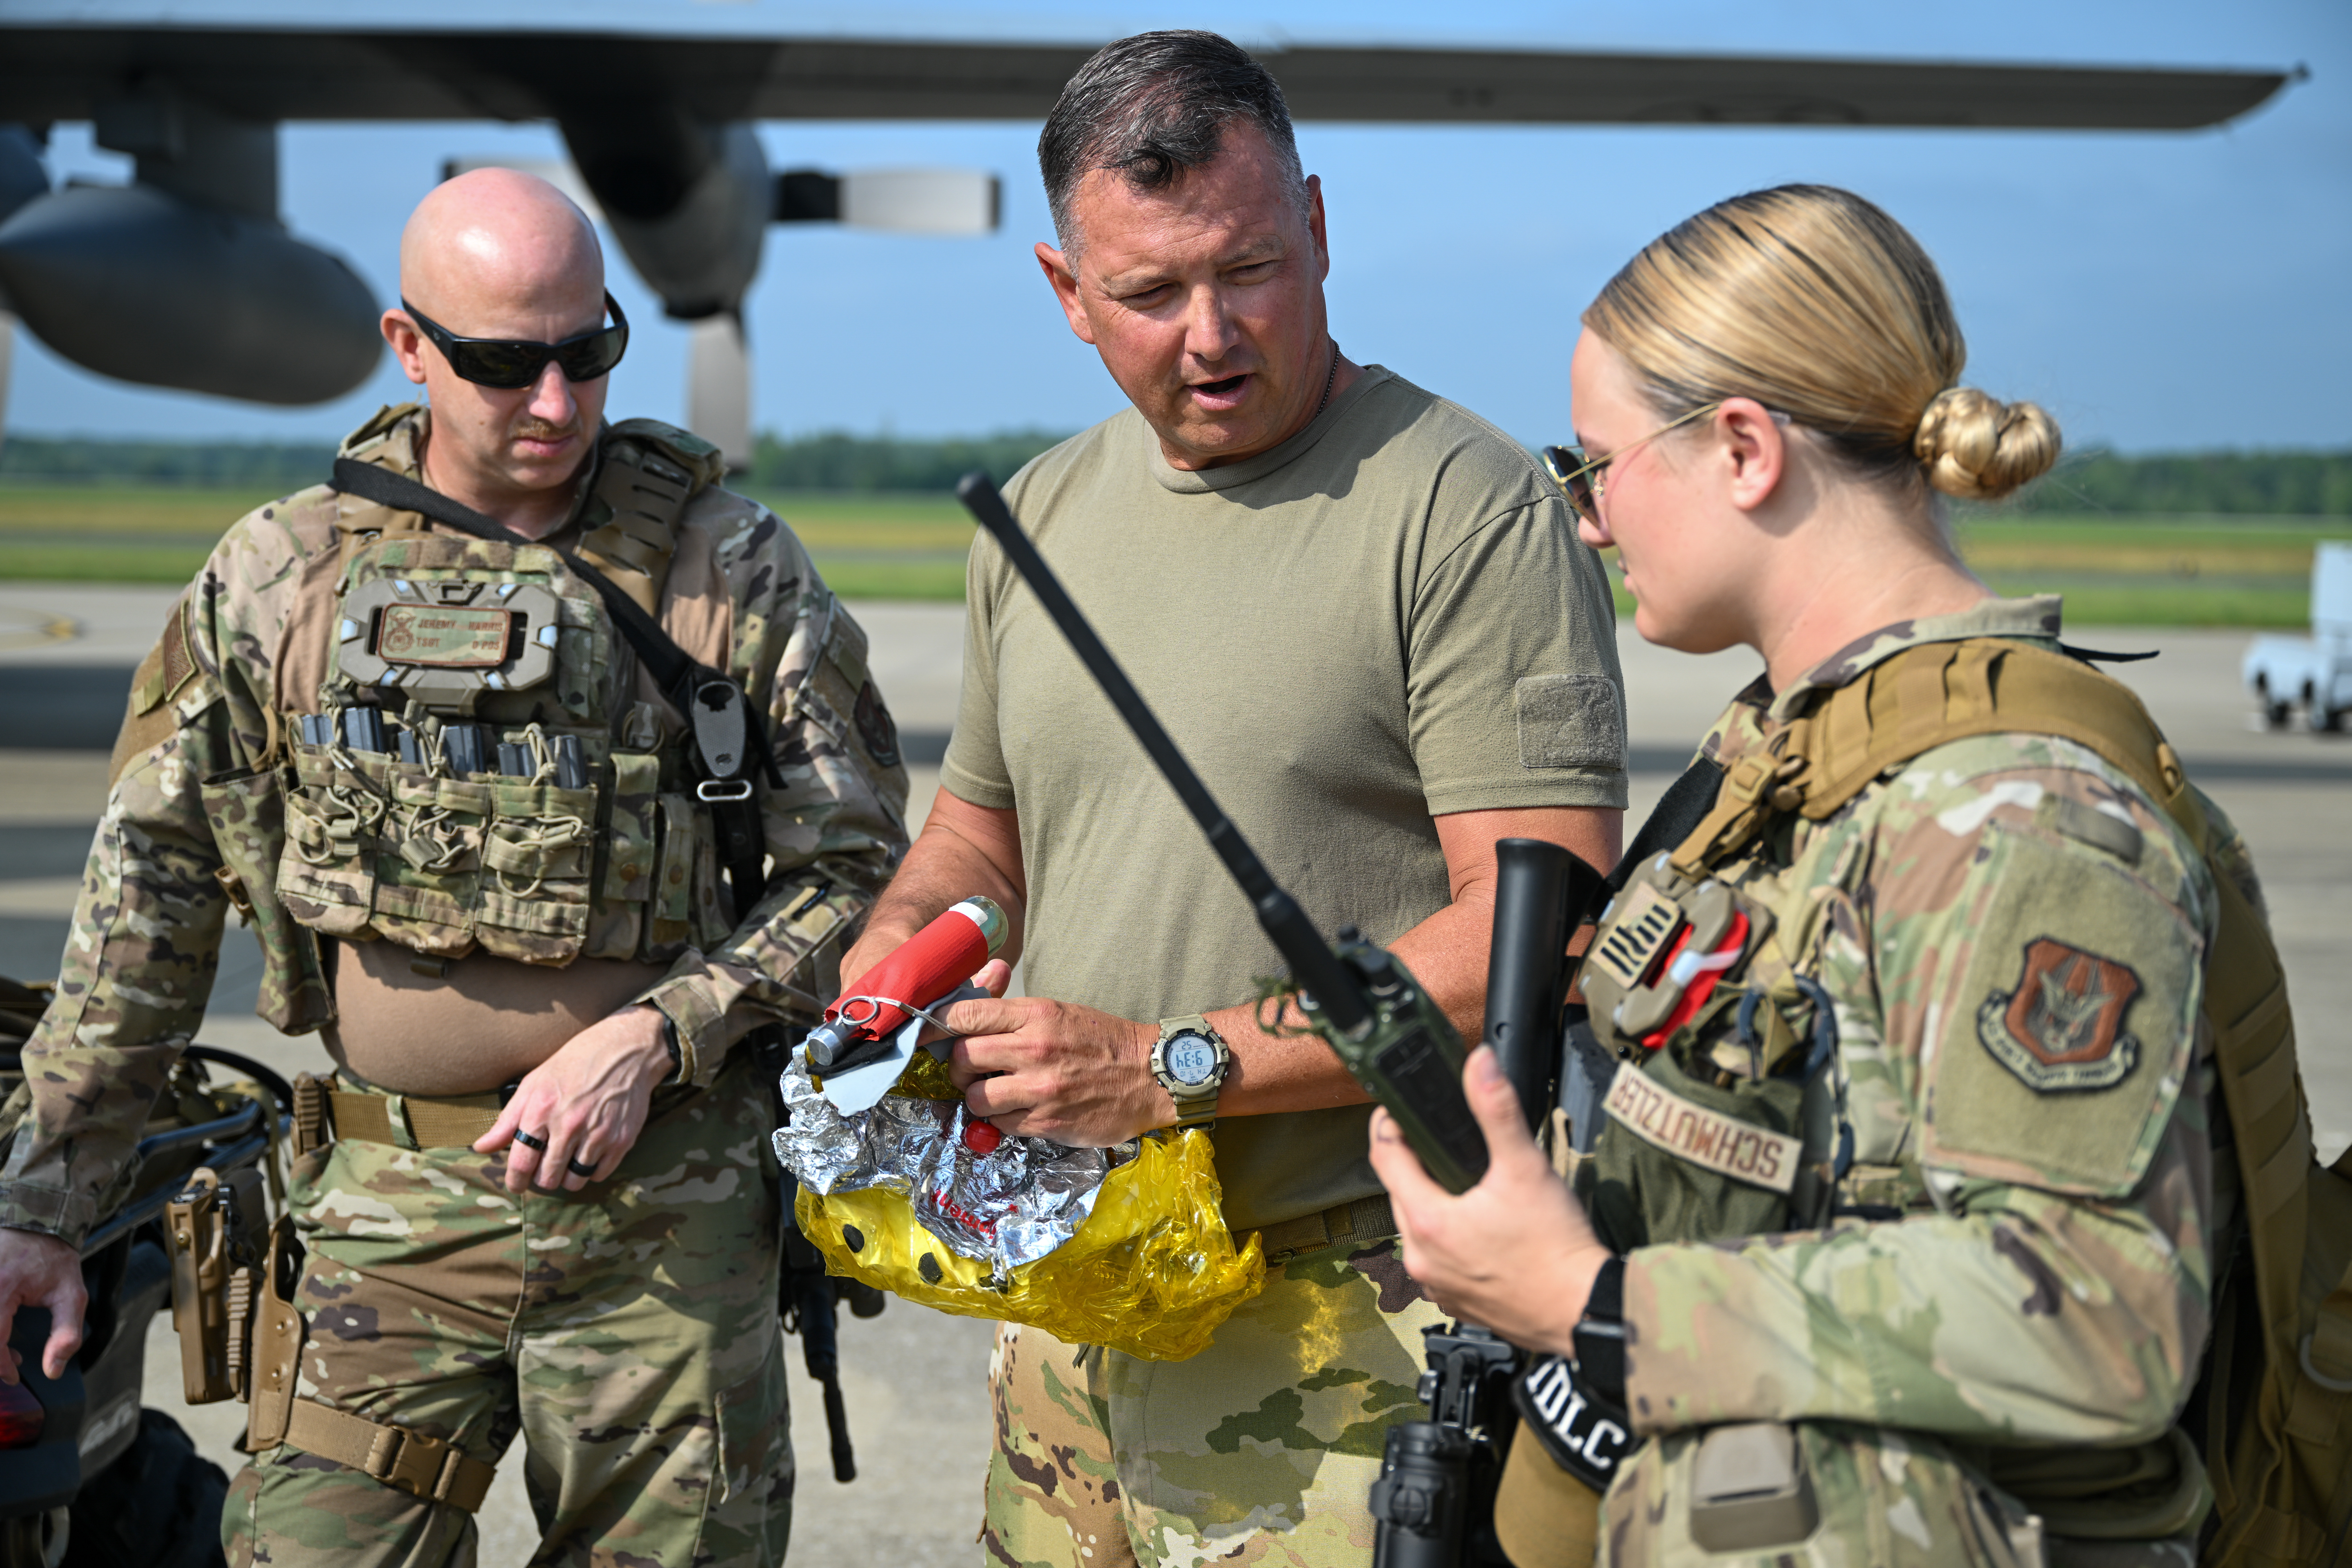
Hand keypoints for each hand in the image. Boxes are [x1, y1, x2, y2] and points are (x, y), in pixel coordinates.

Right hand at [0, 1227, 84, 1381]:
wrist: (38, 1225)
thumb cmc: (53, 1258)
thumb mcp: (71, 1295)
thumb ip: (66, 1334)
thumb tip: (54, 1368)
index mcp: (2, 1288)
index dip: (0, 1366)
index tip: (13, 1377)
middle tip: (10, 1362)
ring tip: (5, 1348)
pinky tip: (0, 1332)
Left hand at [475, 1004, 672, 1193]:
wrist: (627, 1050)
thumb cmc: (576, 1063)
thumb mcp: (535, 1083)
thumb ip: (508, 1120)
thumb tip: (481, 1148)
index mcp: (542, 1110)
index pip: (521, 1162)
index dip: (515, 1180)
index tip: (517, 1185)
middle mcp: (569, 1125)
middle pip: (548, 1177)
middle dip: (542, 1178)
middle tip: (545, 1168)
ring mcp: (597, 1134)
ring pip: (575, 1181)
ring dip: (567, 1177)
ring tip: (568, 1162)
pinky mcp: (621, 1139)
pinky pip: (600, 1174)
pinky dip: (592, 1171)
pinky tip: (589, 1154)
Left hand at [942, 993, 1165, 1147]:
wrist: (1150, 1075)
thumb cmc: (1102, 1041)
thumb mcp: (1059, 1012)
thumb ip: (1013, 1012)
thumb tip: (970, 998)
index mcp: (1036, 1015)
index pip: (965, 1015)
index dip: (935, 1025)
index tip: (926, 1033)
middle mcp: (1034, 1049)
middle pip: (962, 1057)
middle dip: (958, 1066)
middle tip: (970, 1069)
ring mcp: (1040, 1089)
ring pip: (975, 1097)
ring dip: (977, 1098)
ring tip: (994, 1093)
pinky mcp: (1046, 1122)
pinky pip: (999, 1123)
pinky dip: (1001, 1119)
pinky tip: (1018, 1109)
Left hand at [1369, 1045, 1611, 1354]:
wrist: (1583, 1311)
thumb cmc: (1556, 1249)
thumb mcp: (1525, 1167)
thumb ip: (1496, 1109)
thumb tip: (1478, 1064)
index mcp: (1427, 1221)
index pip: (1384, 1157)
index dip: (1389, 1125)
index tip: (1399, 1109)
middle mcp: (1421, 1257)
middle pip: (1400, 1193)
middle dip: (1416, 1164)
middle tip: (1443, 1143)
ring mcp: (1436, 1283)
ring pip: (1418, 1228)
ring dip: (1433, 1203)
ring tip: (1467, 1185)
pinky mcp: (1456, 1301)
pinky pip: (1438, 1260)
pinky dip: (1450, 1240)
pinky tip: (1480, 1230)